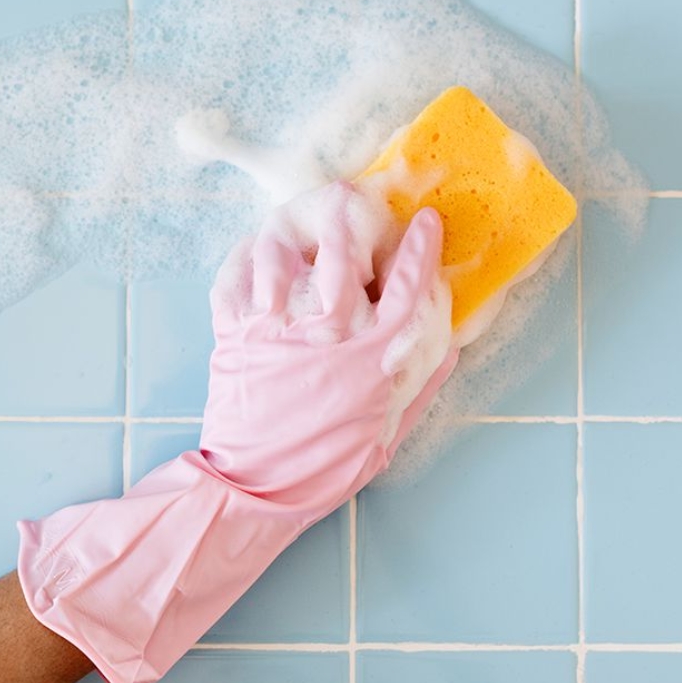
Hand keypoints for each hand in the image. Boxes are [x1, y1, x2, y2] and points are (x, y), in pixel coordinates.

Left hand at [202, 181, 458, 509]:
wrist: (257, 487)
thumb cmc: (327, 465)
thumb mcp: (389, 432)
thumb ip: (419, 383)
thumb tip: (446, 344)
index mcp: (373, 357)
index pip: (409, 286)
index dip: (422, 248)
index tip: (427, 221)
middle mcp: (328, 334)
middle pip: (341, 250)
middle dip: (348, 212)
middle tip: (350, 195)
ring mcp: (277, 329)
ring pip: (282, 254)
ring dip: (291, 227)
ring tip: (296, 216)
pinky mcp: (236, 334)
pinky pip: (234, 279)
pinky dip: (243, 257)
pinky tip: (254, 249)